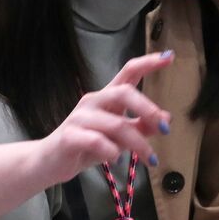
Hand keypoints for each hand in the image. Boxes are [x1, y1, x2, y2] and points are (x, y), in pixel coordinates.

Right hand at [37, 52, 173, 184]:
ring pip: (117, 124)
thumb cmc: (86, 147)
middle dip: (148, 110)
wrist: (49, 163)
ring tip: (150, 159)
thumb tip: (166, 119)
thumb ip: (140, 127)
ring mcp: (80, 117)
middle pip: (125, 93)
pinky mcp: (69, 136)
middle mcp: (93, 101)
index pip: (128, 72)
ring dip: (138, 143)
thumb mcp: (119, 138)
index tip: (169, 57)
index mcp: (106, 97)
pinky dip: (112, 152)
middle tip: (165, 129)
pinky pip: (97, 141)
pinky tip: (116, 159)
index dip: (148, 63)